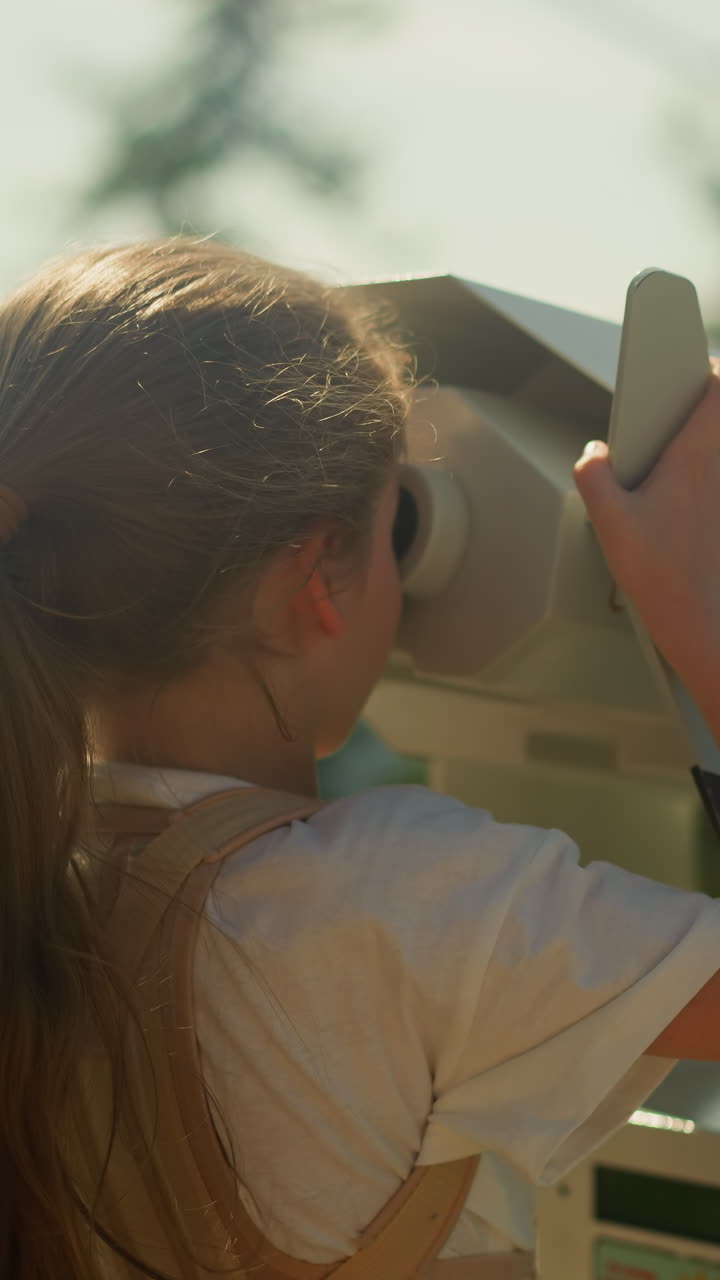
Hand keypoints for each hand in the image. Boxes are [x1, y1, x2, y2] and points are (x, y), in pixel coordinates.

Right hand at [574, 362, 719, 728]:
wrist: (701, 621)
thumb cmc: (663, 576)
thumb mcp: (610, 523)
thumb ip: (594, 476)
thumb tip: (596, 456)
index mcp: (693, 459)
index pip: (718, 389)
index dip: (709, 368)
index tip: (691, 360)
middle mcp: (718, 470)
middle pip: (718, 416)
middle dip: (701, 402)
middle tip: (676, 403)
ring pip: (715, 450)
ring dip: (698, 442)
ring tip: (667, 451)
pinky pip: (712, 481)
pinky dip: (699, 477)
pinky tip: (674, 497)